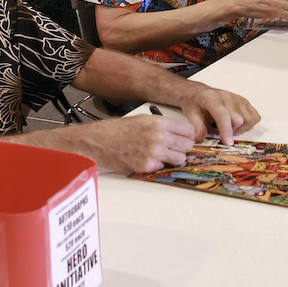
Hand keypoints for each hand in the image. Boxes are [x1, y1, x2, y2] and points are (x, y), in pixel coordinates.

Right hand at [77, 115, 195, 173]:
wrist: (99, 142)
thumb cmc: (117, 130)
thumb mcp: (143, 119)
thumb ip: (163, 125)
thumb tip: (179, 133)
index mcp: (158, 122)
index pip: (189, 130)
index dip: (187, 135)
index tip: (185, 138)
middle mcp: (158, 137)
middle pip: (187, 145)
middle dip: (182, 147)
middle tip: (175, 147)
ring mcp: (153, 153)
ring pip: (180, 159)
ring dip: (173, 158)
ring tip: (162, 154)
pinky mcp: (147, 166)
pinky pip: (163, 167)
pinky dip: (158, 165)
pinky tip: (148, 159)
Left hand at [177, 83, 261, 144]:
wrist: (198, 92)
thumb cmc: (195, 104)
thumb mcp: (190, 115)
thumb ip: (197, 128)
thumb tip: (201, 139)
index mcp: (211, 99)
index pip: (223, 115)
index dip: (227, 131)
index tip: (228, 143)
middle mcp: (227, 97)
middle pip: (239, 119)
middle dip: (232, 131)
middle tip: (222, 133)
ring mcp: (238, 98)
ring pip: (250, 118)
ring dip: (242, 128)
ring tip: (231, 129)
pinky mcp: (244, 101)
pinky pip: (255, 116)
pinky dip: (249, 124)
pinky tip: (238, 125)